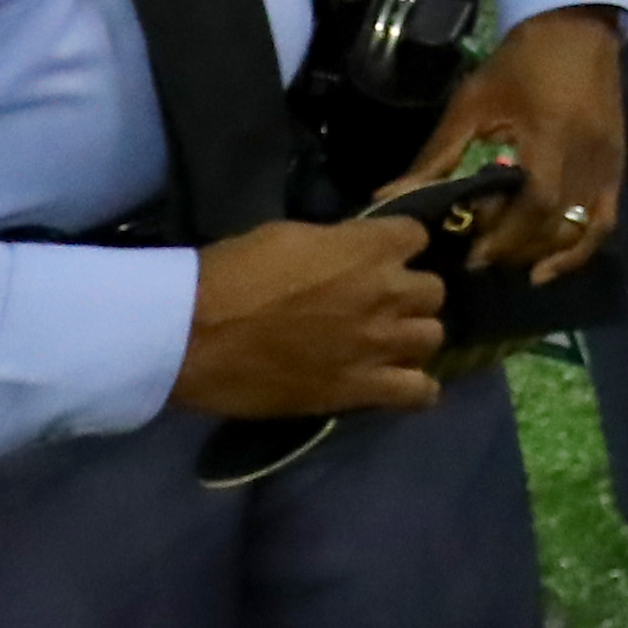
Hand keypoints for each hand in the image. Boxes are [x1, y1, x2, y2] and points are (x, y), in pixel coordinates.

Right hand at [171, 217, 445, 418]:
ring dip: (411, 338)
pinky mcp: (360, 389)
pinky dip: (415, 390)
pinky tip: (397, 385)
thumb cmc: (232, 274)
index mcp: (369, 248)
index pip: (417, 235)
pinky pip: (419, 392)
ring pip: (432, 337)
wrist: (194, 335)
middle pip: (433, 290)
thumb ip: (336, 244)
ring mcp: (378, 343)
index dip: (398, 246)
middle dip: (409, 294)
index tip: (379, 256)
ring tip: (385, 343)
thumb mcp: (290, 235)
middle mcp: (387, 293)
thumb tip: (350, 251)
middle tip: (379, 304)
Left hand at [390, 8, 627, 279]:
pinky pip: (603, 222)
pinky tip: (548, 269)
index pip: (535, 204)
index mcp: (552, 135)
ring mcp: (606, 165)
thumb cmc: (518, 63)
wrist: (575, 30)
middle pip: (554, 225)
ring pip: (578, 231)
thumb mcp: (472, 102)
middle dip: (515, 248)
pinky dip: (579, 251)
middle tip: (478, 256)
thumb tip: (390, 197)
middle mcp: (586, 157)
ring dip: (541, 252)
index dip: (503, 237)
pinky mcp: (615, 168)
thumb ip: (438, 155)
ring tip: (506, 258)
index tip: (471, 255)